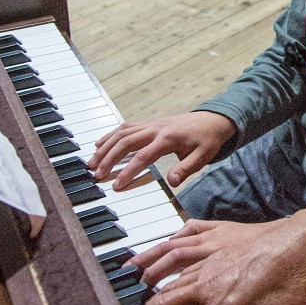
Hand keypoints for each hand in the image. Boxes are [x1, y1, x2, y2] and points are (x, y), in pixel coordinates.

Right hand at [88, 110, 235, 188]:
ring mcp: (151, 124)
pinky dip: (111, 135)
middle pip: (125, 142)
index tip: (116, 185)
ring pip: (122, 133)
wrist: (213, 120)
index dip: (128, 171)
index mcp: (168, 138)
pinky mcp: (149, 124)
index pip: (143, 156)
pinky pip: (126, 128)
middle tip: (96, 175)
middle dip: (108, 158)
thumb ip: (186, 169)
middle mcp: (156, 129)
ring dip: (105, 146)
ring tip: (92, 162)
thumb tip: (172, 182)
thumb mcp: (203, 156)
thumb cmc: (207, 140)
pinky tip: (100, 144)